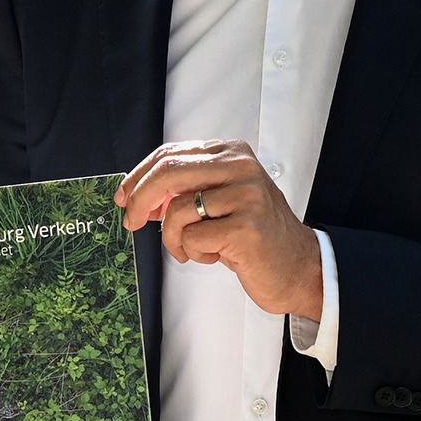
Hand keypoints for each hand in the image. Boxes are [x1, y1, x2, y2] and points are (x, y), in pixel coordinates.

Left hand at [116, 140, 322, 318]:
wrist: (297, 267)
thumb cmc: (253, 235)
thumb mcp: (218, 202)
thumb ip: (184, 190)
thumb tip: (135, 195)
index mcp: (232, 152)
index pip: (171, 153)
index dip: (139, 176)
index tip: (124, 197)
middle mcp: (241, 166)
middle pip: (168, 172)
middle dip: (140, 200)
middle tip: (131, 223)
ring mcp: (246, 195)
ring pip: (177, 211)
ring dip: (173, 239)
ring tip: (191, 250)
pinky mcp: (246, 226)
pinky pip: (192, 238)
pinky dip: (194, 253)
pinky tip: (215, 256)